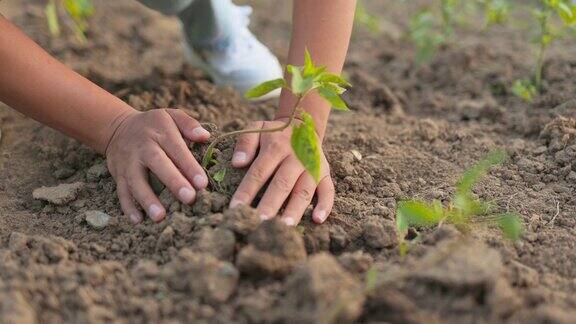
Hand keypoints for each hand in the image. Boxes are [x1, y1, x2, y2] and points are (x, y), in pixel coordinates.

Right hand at [105, 109, 209, 223]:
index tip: (202, 183)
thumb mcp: (172, 116)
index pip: (177, 149)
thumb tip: (205, 136)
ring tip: (160, 217)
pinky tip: (138, 221)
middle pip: (158, 164)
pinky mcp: (118, 175)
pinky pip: (121, 192)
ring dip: (147, 200)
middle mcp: (143, 147)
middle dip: (173, 182)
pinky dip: (128, 207)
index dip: (190, 166)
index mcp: (160, 132)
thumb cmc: (155, 125)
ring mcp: (128, 162)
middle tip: (189, 198)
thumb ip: (189, 124)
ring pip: (136, 181)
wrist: (118, 128)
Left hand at [230, 118, 334, 225]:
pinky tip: (317, 220)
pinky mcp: (325, 172)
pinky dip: (325, 205)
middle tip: (260, 222)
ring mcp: (313, 166)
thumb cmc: (275, 133)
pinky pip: (328, 190)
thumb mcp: (257, 128)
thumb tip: (237, 163)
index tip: (236, 208)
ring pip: (304, 190)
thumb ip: (245, 143)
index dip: (247, 190)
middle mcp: (296, 157)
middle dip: (271, 204)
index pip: (259, 172)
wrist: (304, 124)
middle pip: (282, 184)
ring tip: (285, 227)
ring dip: (295, 209)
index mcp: (276, 146)